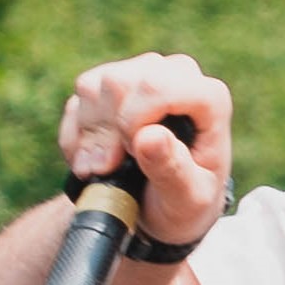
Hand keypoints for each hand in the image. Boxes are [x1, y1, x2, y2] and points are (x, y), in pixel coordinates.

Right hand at [59, 51, 232, 247]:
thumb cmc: (186, 202)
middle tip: (111, 169)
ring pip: (91, 88)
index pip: (157, 86)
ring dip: (89, 137)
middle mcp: (176, 75)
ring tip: (103, 170)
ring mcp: (140, 74)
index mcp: (209, 98)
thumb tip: (149, 136)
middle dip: (106, 132)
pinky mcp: (110, 86)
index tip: (134, 154)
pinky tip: (92, 161)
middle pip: (118, 83)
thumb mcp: (188, 199)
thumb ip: (173, 170)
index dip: (133, 121)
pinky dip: (75, 138)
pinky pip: (76, 102)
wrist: (164, 209)